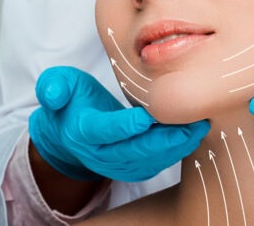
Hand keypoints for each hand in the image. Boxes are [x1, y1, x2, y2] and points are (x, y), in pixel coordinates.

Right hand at [29, 66, 208, 180]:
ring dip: (177, 146)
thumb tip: (53, 95)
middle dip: (164, 139)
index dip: (125, 126)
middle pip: (135, 150)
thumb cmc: (70, 102)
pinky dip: (177, 151)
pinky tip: (195, 134)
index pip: (105, 131)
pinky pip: (158, 163)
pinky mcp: (134, 168)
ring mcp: (118, 164)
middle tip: (191, 123)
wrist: (68, 135)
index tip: (147, 116)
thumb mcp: (57, 86)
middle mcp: (101, 153)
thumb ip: (53, 86)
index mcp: (82, 131)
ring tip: (200, 127)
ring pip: (150, 159)